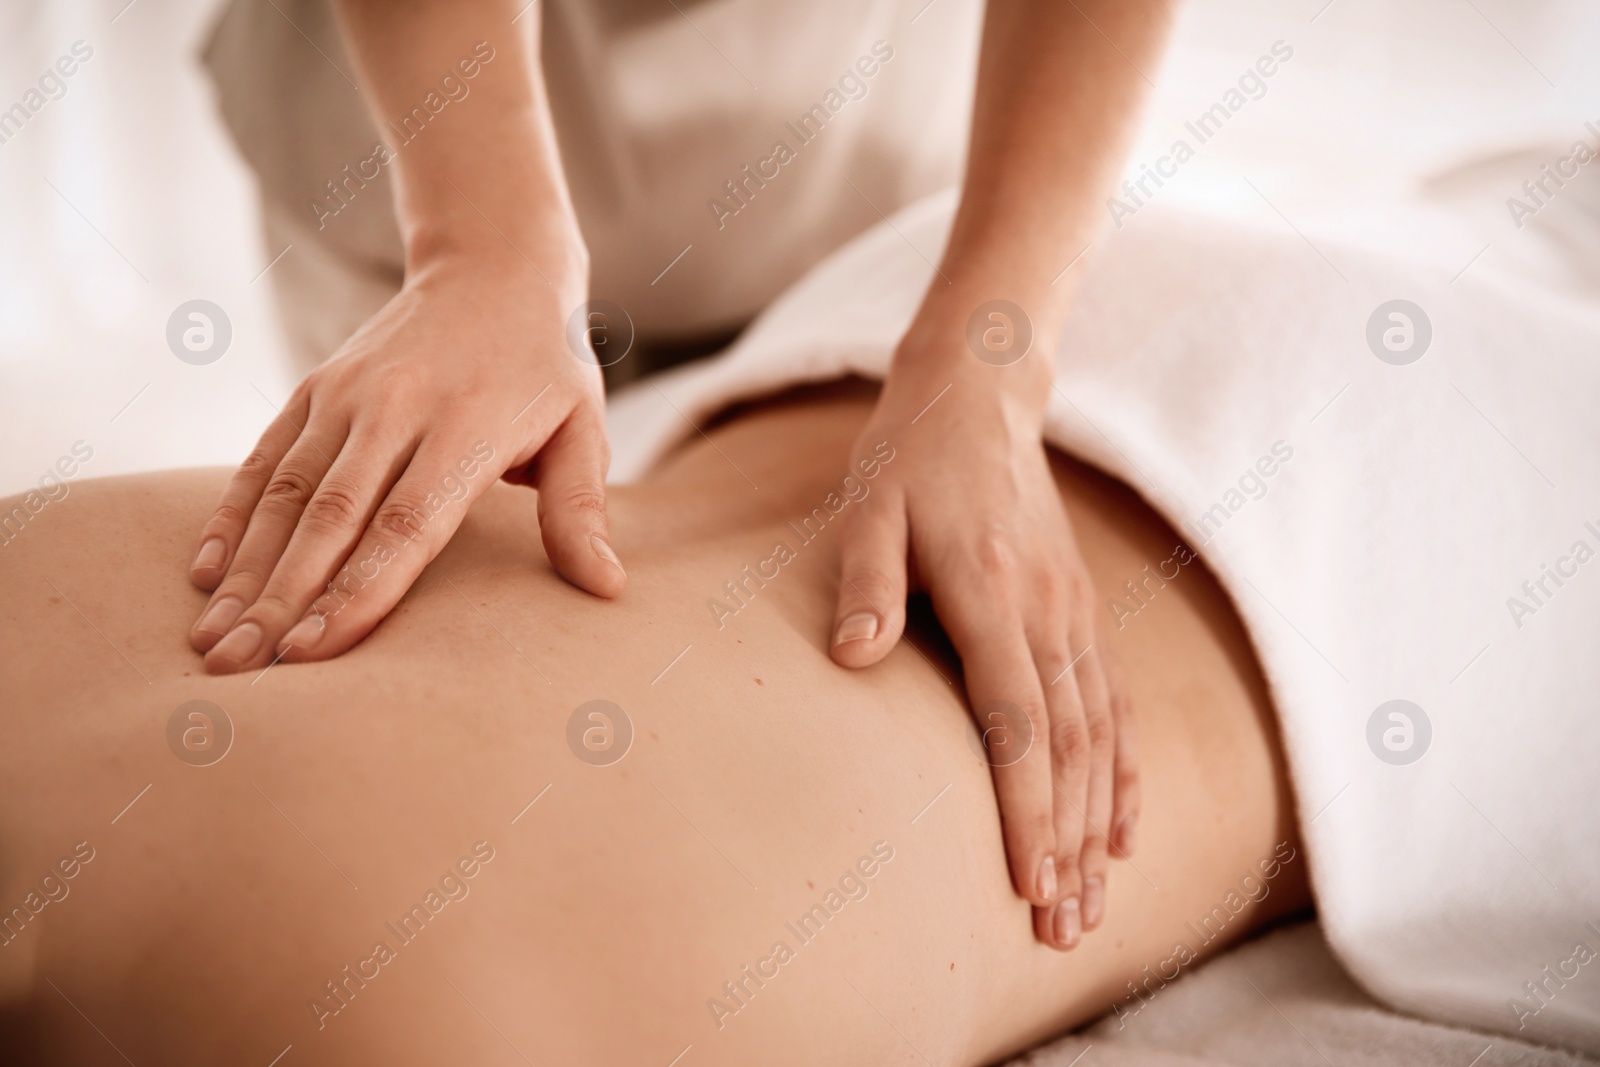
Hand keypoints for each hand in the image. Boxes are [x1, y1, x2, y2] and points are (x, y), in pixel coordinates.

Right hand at [187, 256, 624, 673]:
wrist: (494, 268)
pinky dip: (232, 517)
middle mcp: (397, 408)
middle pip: (331, 518)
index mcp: (467, 426)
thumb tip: (606, 589)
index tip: (317, 651)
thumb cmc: (547, 367)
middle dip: (283, 599)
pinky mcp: (315, 386)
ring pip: (285, 494)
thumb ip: (580, 510)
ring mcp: (347, 394)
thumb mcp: (582, 429)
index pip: (406, 524)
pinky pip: (263, 459)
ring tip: (214, 642)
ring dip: (247, 572)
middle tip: (242, 669)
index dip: (359, 590)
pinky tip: (208, 574)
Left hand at [829, 345, 1138, 951]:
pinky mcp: (1084, 613)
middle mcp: (1049, 612)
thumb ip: (867, 581)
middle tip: (1061, 929)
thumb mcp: (869, 505)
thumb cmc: (909, 458)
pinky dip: (1126, 774)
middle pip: (1068, 750)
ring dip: (1096, 826)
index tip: (1027, 884)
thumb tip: (852, 657)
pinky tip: (1123, 829)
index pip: (1017, 722)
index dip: (1024, 809)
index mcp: (994, 592)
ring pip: (1101, 738)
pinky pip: (1117, 705)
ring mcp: (1076, 614)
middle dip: (1065, 845)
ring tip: (1090, 905)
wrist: (981, 397)